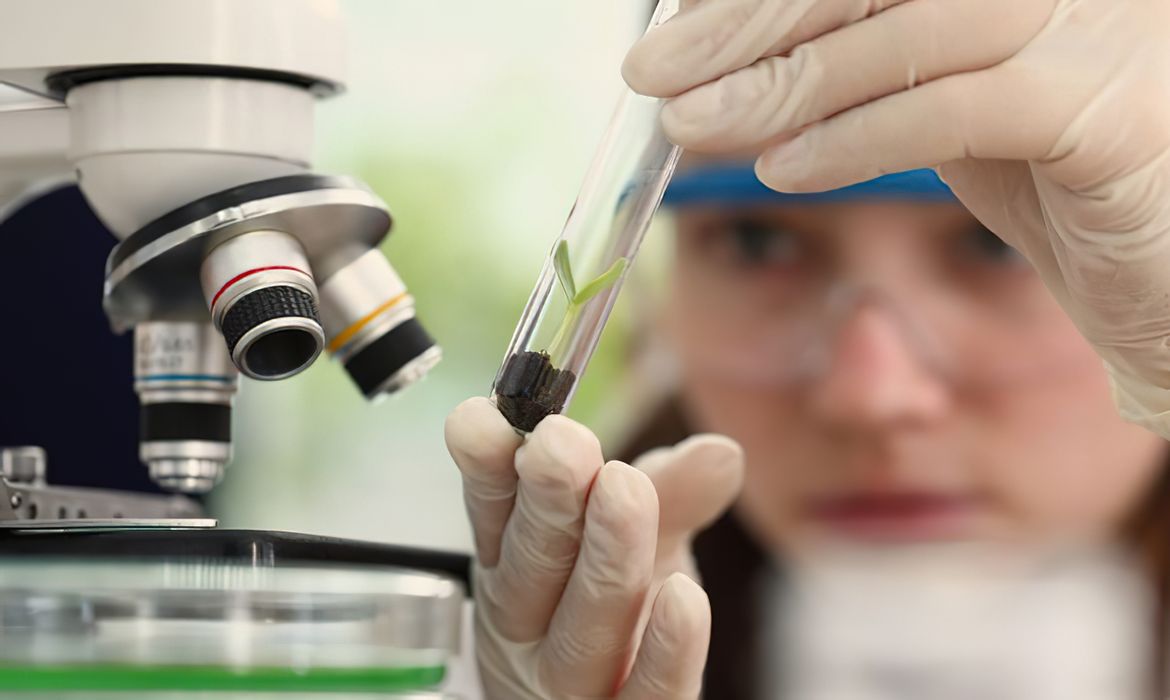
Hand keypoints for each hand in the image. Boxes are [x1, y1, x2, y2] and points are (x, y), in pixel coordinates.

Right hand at [445, 397, 743, 698]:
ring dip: (603, 557)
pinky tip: (685, 596)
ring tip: (623, 489)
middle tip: (561, 443)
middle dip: (547, 499)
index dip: (488, 466)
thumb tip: (722, 451)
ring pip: (580, 627)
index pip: (493, 512)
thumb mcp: (644, 537)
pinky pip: (644, 696)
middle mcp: (529, 622)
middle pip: (530, 564)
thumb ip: (674, 493)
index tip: (485, 417)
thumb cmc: (620, 607)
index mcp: (513, 562)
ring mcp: (569, 681)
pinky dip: (663, 651)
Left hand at [624, 0, 1169, 436]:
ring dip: (787, 81)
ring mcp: (1100, 28)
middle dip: (748, 21)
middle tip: (653, 71)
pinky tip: (784, 170)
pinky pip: (962, 109)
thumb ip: (855, 73)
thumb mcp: (940, 102)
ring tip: (696, 125)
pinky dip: (860, 138)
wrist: (1167, 274)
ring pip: (914, 28)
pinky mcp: (1114, 111)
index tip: (671, 31)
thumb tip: (723, 72)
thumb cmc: (1052, 181)